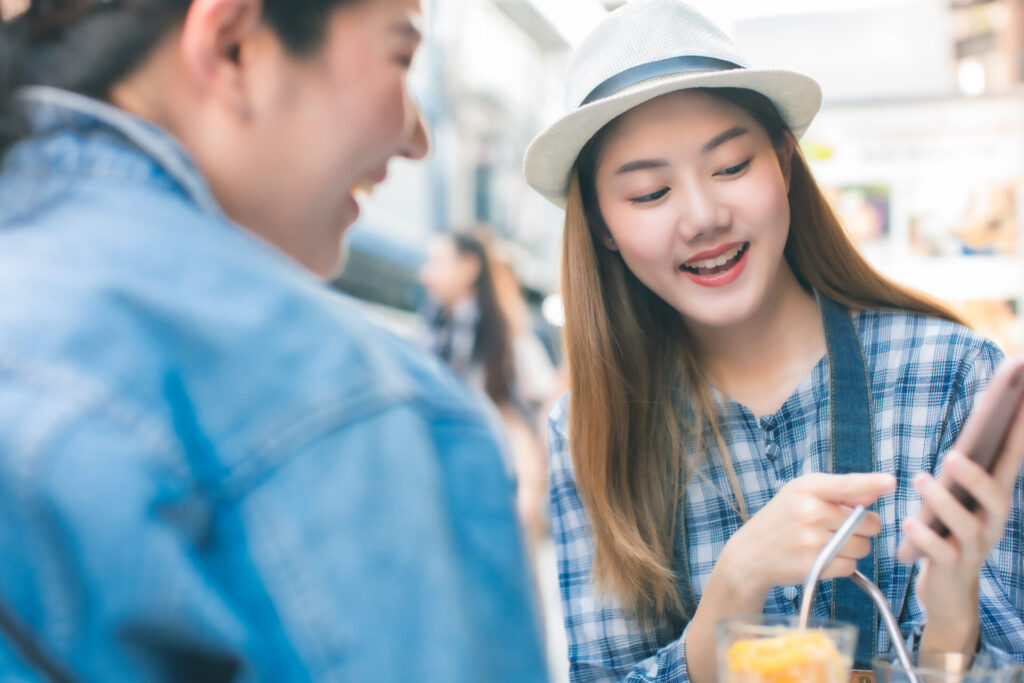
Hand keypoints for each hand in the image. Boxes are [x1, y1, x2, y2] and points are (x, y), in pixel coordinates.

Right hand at [714, 472, 895, 607]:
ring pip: (862, 546)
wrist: (750, 554)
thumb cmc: (781, 521)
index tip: (891, 481)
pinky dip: (843, 565)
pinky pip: (851, 566)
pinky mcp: (814, 565)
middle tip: (839, 528)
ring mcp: (811, 540)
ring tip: (827, 544)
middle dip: (862, 527)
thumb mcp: (800, 494)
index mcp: (806, 487)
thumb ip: (837, 492)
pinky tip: (822, 558)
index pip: (846, 484)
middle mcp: (809, 511)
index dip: (871, 483)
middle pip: (867, 522)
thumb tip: (875, 493)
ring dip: (853, 548)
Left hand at [898, 399, 1023, 651]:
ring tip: (920, 481)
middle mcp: (991, 523)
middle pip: (996, 498)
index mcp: (994, 500)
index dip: (1017, 437)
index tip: (1020, 404)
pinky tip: (911, 522)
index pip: (1010, 464)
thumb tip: (958, 439)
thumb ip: (961, 475)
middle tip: (953, 456)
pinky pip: (942, 552)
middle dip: (976, 477)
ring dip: (944, 501)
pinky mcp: (953, 567)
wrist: (949, 590)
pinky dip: (926, 536)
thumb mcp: (958, 502)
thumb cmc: (949, 534)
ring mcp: (974, 547)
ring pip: (967, 525)